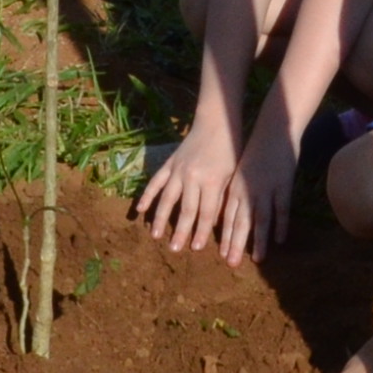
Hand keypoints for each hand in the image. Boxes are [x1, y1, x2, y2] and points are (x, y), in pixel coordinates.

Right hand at [135, 122, 243, 255]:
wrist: (216, 123)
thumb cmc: (230, 151)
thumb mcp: (232, 176)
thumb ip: (221, 199)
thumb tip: (212, 225)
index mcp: (212, 181)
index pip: (206, 212)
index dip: (201, 231)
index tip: (196, 248)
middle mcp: (192, 176)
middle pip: (186, 209)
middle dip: (180, 231)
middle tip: (174, 249)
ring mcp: (178, 169)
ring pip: (167, 198)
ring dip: (160, 218)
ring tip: (155, 235)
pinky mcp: (169, 163)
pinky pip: (156, 181)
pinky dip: (147, 195)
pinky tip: (140, 209)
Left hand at [225, 115, 299, 264]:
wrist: (273, 130)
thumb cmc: (255, 153)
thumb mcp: (239, 173)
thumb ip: (235, 194)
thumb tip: (228, 217)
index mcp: (234, 187)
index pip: (227, 217)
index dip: (225, 237)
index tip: (221, 255)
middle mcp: (247, 190)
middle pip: (240, 222)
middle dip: (235, 244)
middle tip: (231, 264)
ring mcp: (265, 188)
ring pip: (260, 218)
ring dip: (258, 240)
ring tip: (257, 259)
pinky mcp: (282, 184)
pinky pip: (281, 208)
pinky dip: (281, 225)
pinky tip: (280, 240)